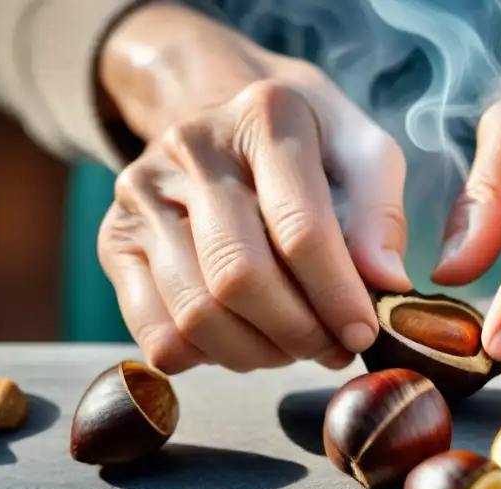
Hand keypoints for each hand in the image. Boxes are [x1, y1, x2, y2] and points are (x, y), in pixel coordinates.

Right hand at [96, 3, 409, 373]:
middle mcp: (191, 149)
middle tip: (332, 348)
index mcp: (264, 117)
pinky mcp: (114, 241)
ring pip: (196, 315)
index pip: (300, 230)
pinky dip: (209, 359)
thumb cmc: (312, 147)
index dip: (338, 297)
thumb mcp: (364, 154)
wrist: (227, 118)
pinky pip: (156, 335)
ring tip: (294, 345)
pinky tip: (245, 339)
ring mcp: (141, 196)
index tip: (364, 333)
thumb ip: (383, 216)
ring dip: (259, 354)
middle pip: (239, 279)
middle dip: (298, 333)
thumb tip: (387, 284)